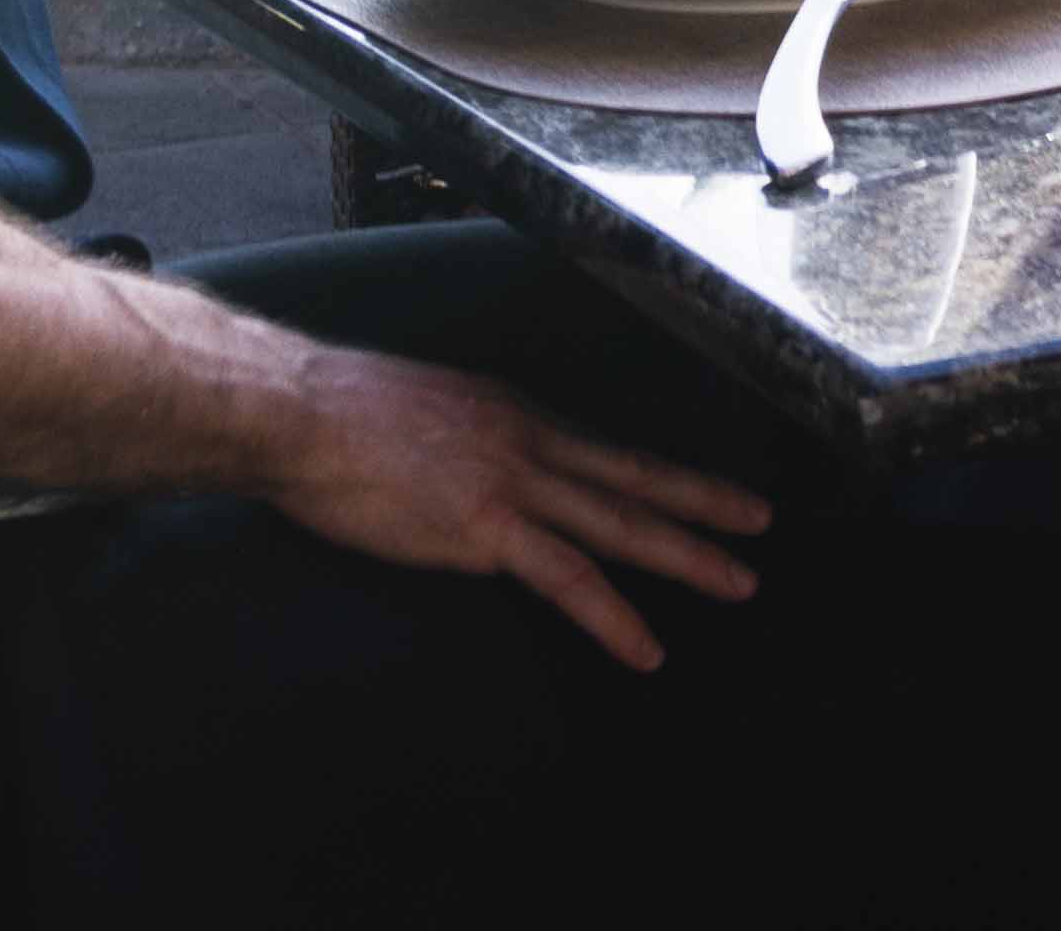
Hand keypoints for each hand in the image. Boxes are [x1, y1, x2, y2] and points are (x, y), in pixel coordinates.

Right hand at [248, 342, 773, 670]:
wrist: (298, 411)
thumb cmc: (337, 416)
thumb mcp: (421, 409)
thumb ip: (460, 441)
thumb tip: (466, 468)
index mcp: (511, 411)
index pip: (601, 448)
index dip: (654, 473)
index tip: (697, 489)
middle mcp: (527, 438)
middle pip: (634, 476)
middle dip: (702, 503)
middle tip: (761, 522)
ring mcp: (513, 482)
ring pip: (621, 523)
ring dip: (687, 556)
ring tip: (740, 583)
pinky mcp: (487, 527)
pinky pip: (569, 579)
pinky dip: (615, 616)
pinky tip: (647, 650)